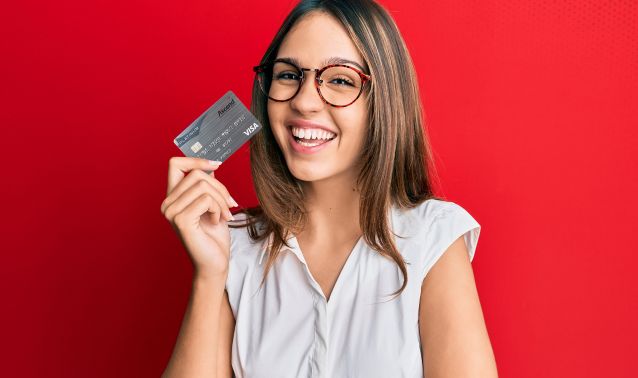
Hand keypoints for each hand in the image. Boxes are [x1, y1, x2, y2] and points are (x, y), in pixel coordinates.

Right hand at [160, 157, 238, 277]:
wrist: (215, 263)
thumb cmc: (214, 237)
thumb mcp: (213, 205)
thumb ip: (207, 186)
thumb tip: (211, 165)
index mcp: (173, 197)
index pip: (175, 164)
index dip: (196, 160)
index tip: (216, 164)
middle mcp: (167, 203)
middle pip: (196, 174)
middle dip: (220, 187)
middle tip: (230, 203)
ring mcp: (171, 212)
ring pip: (203, 185)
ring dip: (221, 199)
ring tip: (225, 215)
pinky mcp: (181, 220)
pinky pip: (206, 199)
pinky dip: (218, 208)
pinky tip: (217, 221)